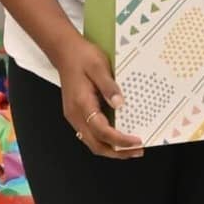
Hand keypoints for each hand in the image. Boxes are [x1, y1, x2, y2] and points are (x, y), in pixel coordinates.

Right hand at [56, 36, 143, 157]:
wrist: (65, 51)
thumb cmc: (83, 56)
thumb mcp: (99, 66)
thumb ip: (109, 86)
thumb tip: (120, 104)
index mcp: (82, 104)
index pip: (102, 131)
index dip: (119, 140)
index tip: (137, 142)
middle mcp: (76, 115)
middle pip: (96, 144)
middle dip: (117, 152)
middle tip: (138, 151)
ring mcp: (74, 116)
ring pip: (92, 142)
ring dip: (111, 148)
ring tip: (130, 148)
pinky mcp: (77, 113)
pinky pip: (90, 133)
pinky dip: (104, 140)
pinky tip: (117, 136)